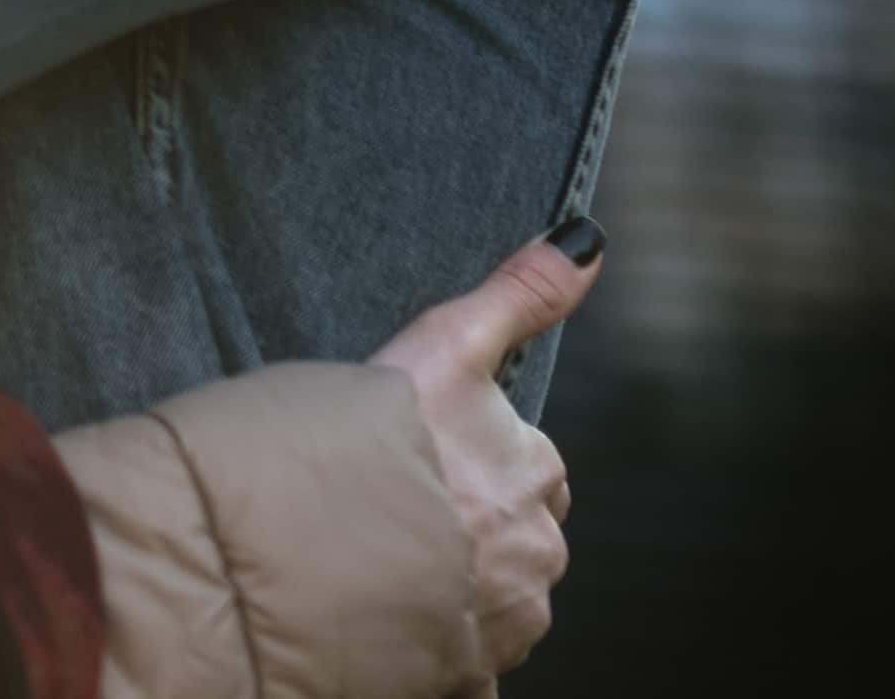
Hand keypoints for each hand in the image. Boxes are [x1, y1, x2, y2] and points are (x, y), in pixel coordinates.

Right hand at [362, 225, 601, 674]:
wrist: (307, 547)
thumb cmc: (373, 440)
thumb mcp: (444, 345)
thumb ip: (518, 293)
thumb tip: (588, 238)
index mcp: (537, 476)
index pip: (523, 467)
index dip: (466, 459)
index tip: (419, 457)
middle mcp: (537, 554)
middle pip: (512, 538)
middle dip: (468, 529)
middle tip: (396, 508)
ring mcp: (506, 623)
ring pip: (492, 600)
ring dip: (453, 588)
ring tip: (381, 561)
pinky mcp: (468, 676)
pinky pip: (467, 668)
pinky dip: (441, 652)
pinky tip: (393, 626)